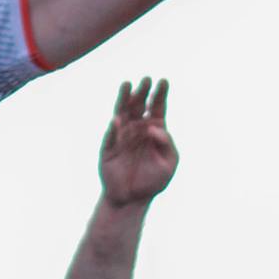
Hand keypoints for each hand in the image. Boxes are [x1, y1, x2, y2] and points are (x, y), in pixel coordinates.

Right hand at [99, 78, 177, 208]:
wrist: (133, 199)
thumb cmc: (153, 181)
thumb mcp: (170, 163)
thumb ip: (167, 144)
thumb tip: (155, 128)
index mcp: (153, 130)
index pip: (156, 107)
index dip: (160, 94)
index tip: (164, 81)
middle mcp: (136, 129)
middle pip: (138, 105)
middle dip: (142, 92)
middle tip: (146, 79)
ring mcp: (121, 137)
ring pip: (122, 114)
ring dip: (124, 100)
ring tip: (127, 84)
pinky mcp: (108, 149)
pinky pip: (111, 137)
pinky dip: (114, 129)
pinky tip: (117, 120)